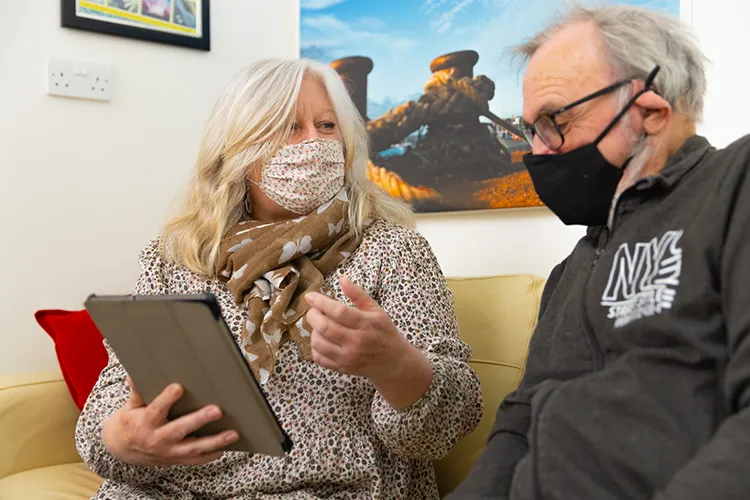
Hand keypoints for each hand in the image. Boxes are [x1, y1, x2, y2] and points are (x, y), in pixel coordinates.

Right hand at [101, 377, 238, 466]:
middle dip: (199, 420)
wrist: (121, 449)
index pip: (156, 410)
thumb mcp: (130, 406)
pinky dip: (211, 455)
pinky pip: (196, 460)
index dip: (166, 399)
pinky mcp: (176, 460)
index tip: (178, 387)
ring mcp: (168, 452)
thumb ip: (137, 392)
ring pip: (194, 448)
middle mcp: (158, 439)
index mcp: (145, 423)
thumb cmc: (130, 422)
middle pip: (180, 429)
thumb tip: (135, 374)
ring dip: (215, 441)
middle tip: (216, 410)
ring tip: (232, 433)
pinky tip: (226, 447)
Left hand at [304, 276, 432, 408]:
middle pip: (324, 327)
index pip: (338, 311)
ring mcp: (348, 357)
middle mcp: (356, 342)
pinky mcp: (342, 368)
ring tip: (319, 325)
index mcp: (365, 324)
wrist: (393, 361)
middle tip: (313, 311)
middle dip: (312, 316)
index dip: (321, 302)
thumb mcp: (376, 310)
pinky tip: (321, 339)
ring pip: (318, 343)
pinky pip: (319, 358)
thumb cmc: (384, 332)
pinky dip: (315, 347)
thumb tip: (342, 279)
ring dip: (313, 331)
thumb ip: (358, 294)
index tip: (310, 296)